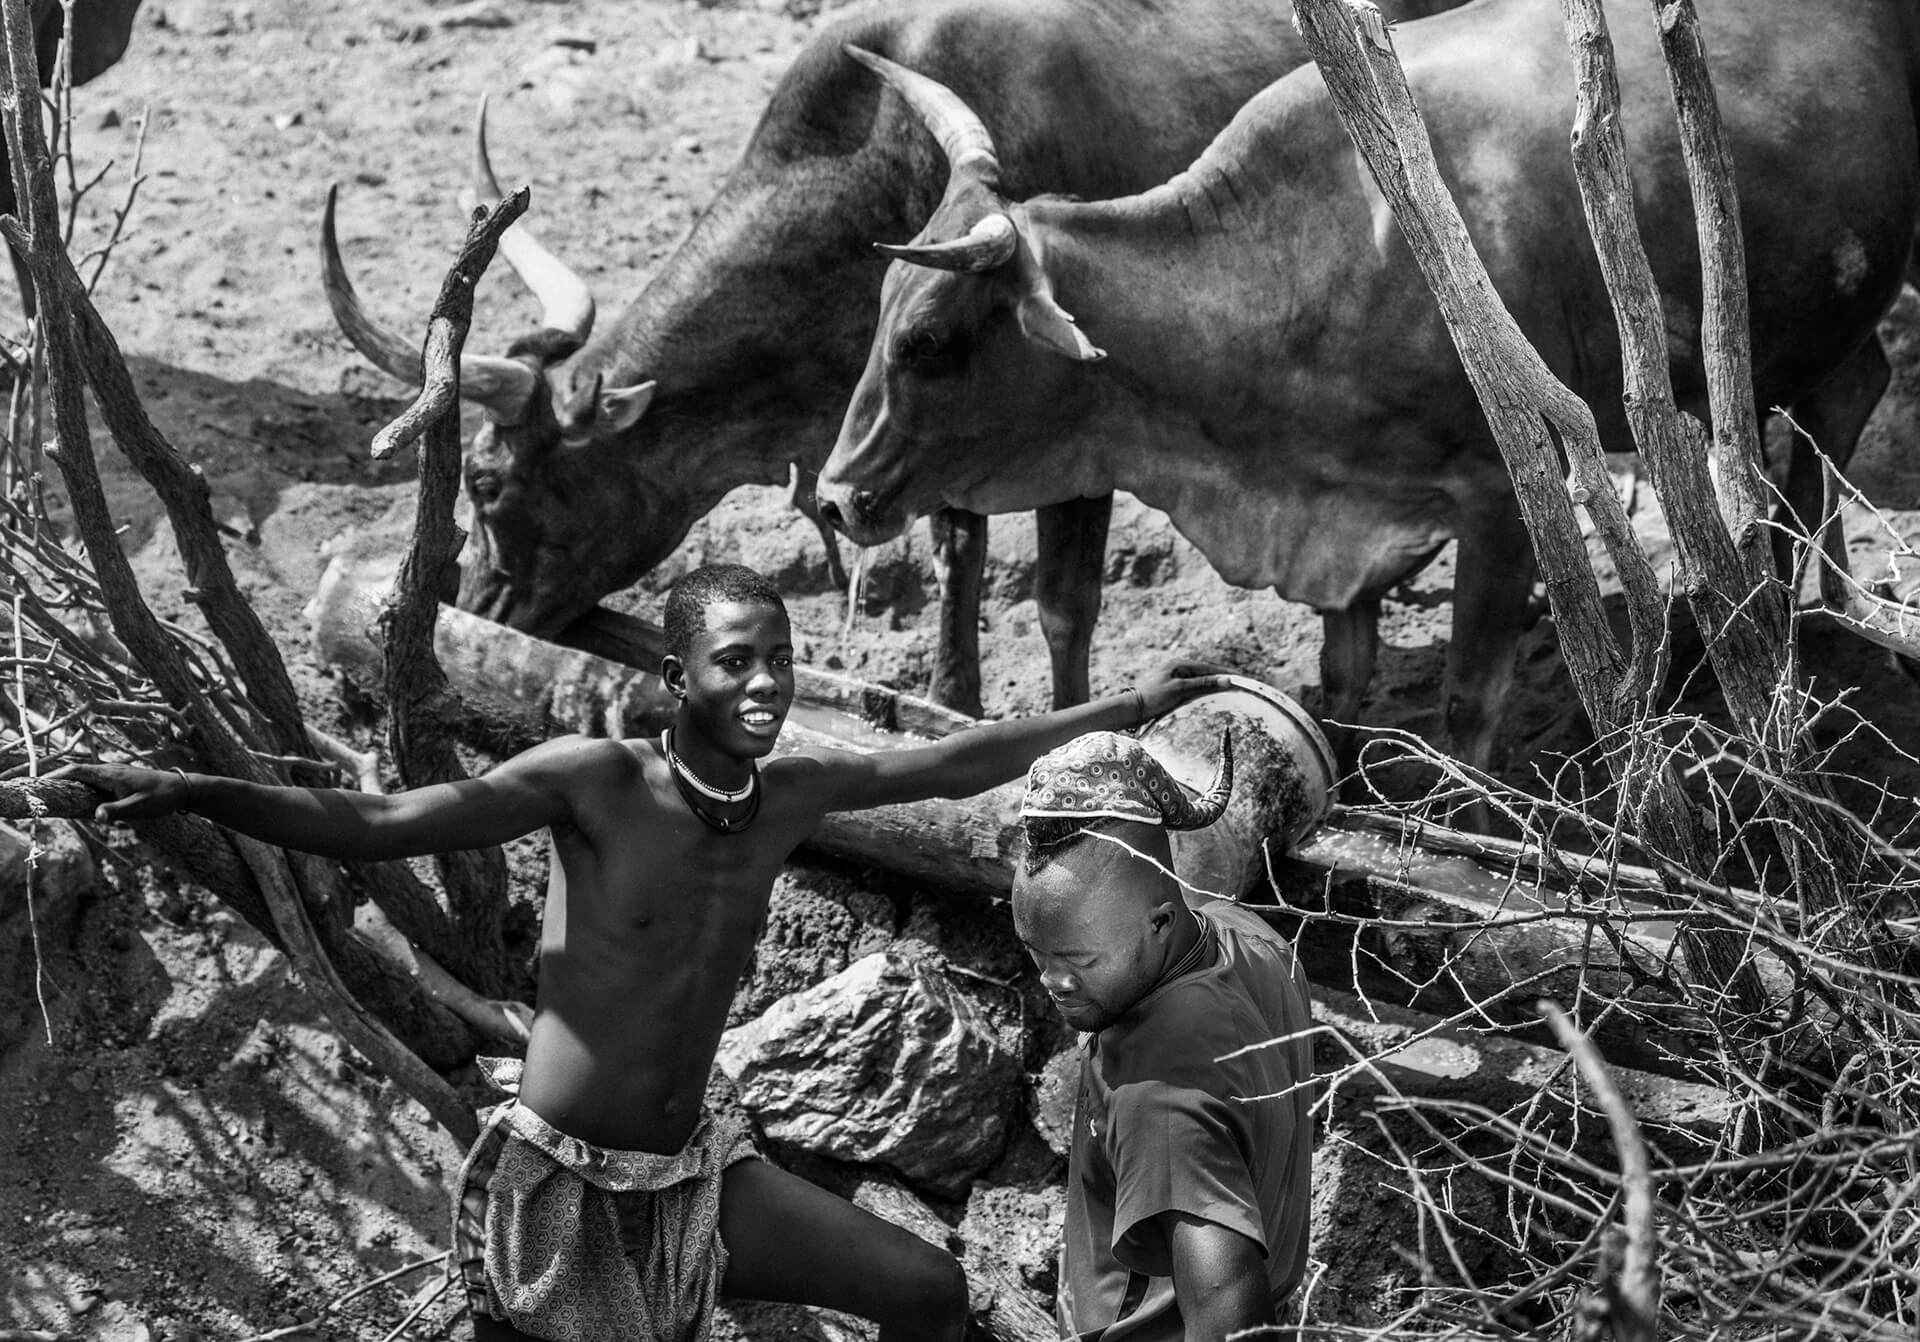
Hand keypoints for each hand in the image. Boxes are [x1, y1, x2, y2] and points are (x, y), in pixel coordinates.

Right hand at [49, 761, 191, 822]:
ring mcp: (115, 775)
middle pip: (77, 772)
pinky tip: (80, 799)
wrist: (182, 789)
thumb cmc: (162, 798)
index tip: (39, 783)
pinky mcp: (120, 780)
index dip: (56, 775)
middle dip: (57, 780)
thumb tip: (98, 817)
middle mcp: (110, 771)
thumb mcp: (140, 808)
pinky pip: (95, 782)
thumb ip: (118, 811)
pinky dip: (83, 788)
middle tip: (40, 792)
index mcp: (110, 774)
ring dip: (70, 784)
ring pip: (86, 777)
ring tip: (54, 795)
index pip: (76, 770)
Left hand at [1132, 658, 1239, 721]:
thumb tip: (1226, 680)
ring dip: (1216, 686)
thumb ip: (1203, 683)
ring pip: (1202, 681)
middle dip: (1224, 679)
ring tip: (1233, 691)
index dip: (1227, 674)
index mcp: (1181, 664)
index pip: (1210, 668)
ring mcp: (1177, 678)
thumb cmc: (1154, 697)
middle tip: (1242, 685)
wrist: (1133, 708)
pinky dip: (1206, 692)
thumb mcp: (1180, 689)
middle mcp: (1179, 668)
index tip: (1243, 679)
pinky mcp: (1174, 689)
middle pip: (1207, 674)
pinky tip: (1214, 697)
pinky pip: (1195, 688)